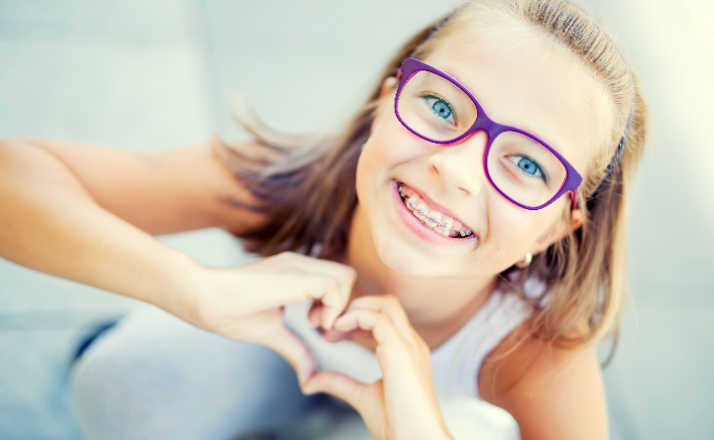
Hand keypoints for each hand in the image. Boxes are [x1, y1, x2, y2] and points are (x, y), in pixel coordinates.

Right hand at [187, 251, 355, 384]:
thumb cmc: (229, 312)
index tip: (320, 330)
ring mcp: (298, 266)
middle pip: (347, 276)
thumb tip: (309, 378)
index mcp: (297, 274)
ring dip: (340, 306)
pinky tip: (312, 324)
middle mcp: (301, 265)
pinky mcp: (295, 275)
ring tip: (316, 326)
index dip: (337, 307)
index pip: (337, 281)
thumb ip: (296, 350)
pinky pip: (334, 285)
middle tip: (323, 330)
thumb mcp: (273, 333)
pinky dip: (333, 308)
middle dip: (345, 306)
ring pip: (346, 277)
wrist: (203, 298)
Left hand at [301, 295, 452, 439]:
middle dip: (354, 305)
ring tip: (329, 325)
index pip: (384, 315)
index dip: (355, 316)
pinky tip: (337, 330)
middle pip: (385, 303)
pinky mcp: (401, 352)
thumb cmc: (398, 425)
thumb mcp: (362, 397)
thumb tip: (311, 381)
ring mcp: (409, 345)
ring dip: (353, 308)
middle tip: (325, 323)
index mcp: (406, 351)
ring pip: (384, 304)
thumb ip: (340, 384)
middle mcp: (411, 343)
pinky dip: (355, 317)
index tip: (330, 332)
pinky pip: (378, 319)